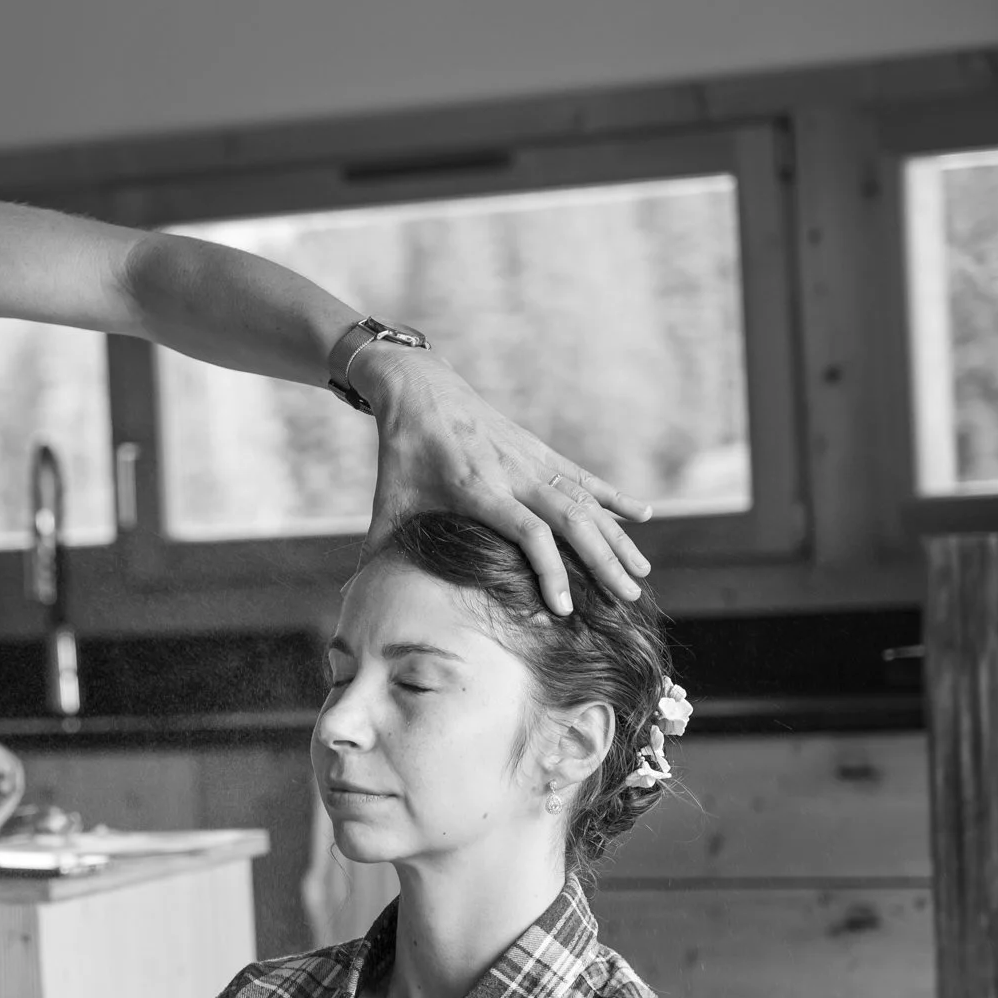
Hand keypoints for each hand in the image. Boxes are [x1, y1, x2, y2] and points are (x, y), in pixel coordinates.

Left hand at [358, 345, 651, 613]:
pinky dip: (612, 497)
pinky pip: (582, 476)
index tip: (566, 608)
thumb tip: (355, 597)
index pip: (527, 533)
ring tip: (642, 572)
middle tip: (629, 598)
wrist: (418, 388)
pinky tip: (642, 514)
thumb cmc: (400, 451)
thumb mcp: (389, 501)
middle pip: (570, 520)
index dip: (550, 570)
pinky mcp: (538, 450)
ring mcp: (530, 459)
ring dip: (616, 537)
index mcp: (477, 488)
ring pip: (584, 500)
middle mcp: (512, 472)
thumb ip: (379, 548)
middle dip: (603, 561)